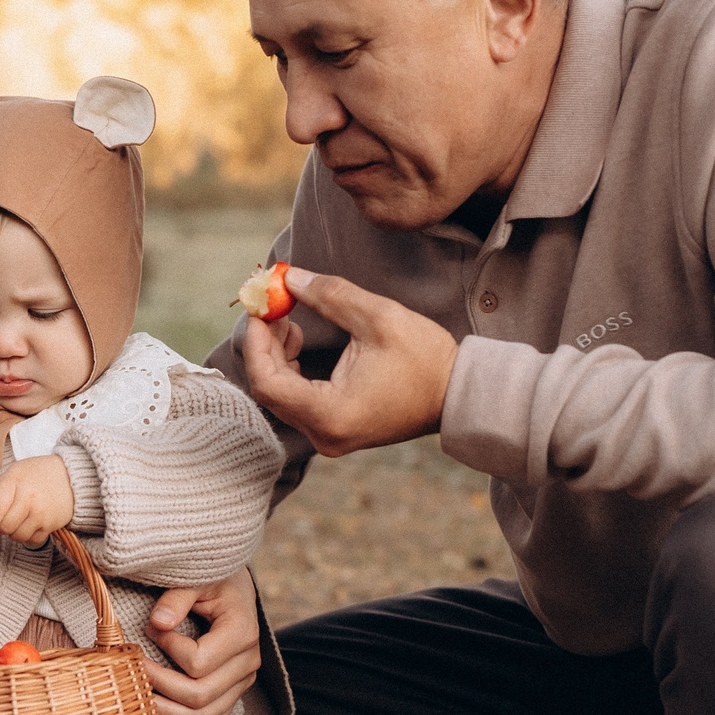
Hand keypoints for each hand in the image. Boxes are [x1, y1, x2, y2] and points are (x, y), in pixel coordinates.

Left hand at [0, 454, 74, 545]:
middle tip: (6, 517)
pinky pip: (31, 541)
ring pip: (16, 537)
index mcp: (14, 481)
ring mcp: (41, 513)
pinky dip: (28, 536)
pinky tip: (32, 523)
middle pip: (3, 527)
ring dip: (14, 532)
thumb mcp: (13, 474)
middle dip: (0, 526)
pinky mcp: (51, 525)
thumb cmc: (37, 474)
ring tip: (21, 518)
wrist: (71, 477)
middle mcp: (28, 498)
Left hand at [146, 567, 263, 714]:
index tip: (148, 628)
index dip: (167, 649)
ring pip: (207, 713)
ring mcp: (243, 679)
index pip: (198, 662)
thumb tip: (158, 623)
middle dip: (161, 685)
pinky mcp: (235, 689)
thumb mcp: (196, 578)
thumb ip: (177, 598)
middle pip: (200, 694)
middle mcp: (248, 661)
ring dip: (171, 712)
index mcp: (241, 632)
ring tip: (142, 700)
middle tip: (134, 668)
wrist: (235, 585)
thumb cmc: (214, 577)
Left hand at [241, 268, 456, 456]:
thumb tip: (290, 279)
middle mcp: (324, 434)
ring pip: (279, 395)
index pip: (267, 382)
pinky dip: (288, 369)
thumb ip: (330, 296)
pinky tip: (297, 341)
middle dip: (264, 344)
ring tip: (289, 320)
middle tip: (271, 306)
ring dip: (275, 355)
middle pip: (269, 390)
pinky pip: (295, 400)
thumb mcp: (379, 317)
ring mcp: (329, 436)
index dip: (256, 342)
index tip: (259, 307)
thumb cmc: (426, 359)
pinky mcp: (335, 429)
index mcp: (330, 414)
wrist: (459, 394)